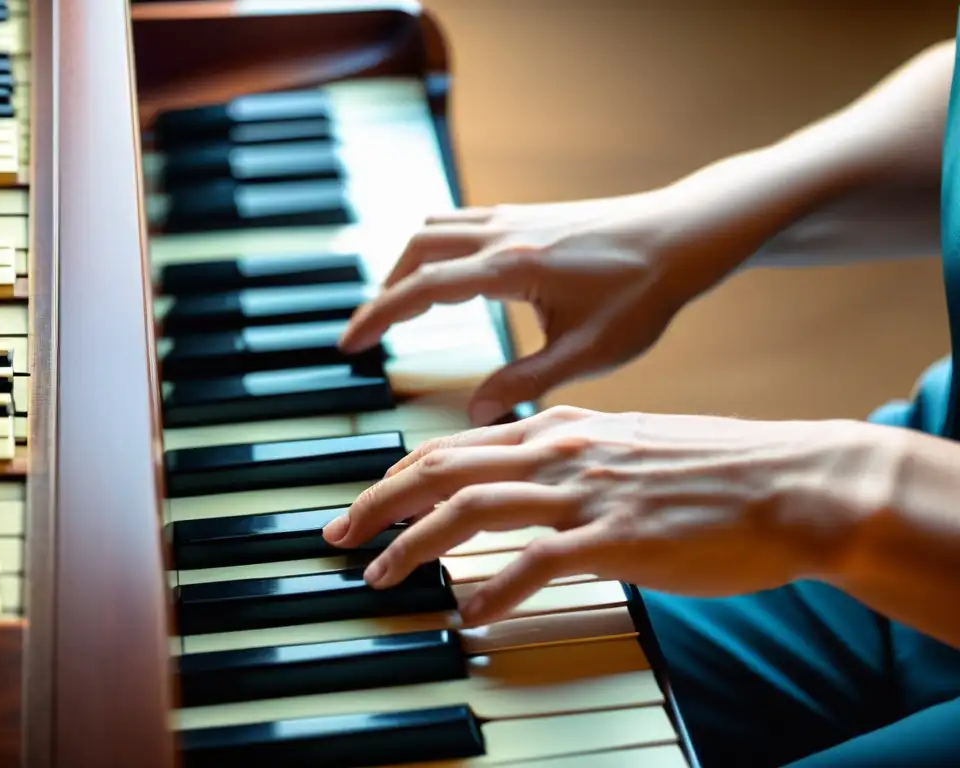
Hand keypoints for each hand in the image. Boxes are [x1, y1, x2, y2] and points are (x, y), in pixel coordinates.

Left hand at [322, 406, 872, 624]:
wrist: (791, 482)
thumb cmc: (718, 469)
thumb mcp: (632, 445)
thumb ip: (576, 460)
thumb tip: (533, 487)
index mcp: (565, 429)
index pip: (458, 446)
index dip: (401, 475)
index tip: (370, 502)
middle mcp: (564, 452)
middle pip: (444, 469)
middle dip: (380, 502)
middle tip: (339, 534)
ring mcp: (588, 493)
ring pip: (471, 510)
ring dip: (415, 546)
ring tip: (382, 577)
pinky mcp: (617, 538)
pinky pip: (534, 563)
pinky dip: (492, 590)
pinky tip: (471, 615)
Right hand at [338, 193, 712, 425]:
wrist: (682, 235)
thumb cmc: (644, 293)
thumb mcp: (588, 351)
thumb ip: (526, 382)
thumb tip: (475, 414)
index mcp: (510, 268)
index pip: (422, 289)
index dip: (377, 315)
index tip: (348, 343)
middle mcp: (502, 233)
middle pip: (416, 251)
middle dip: (385, 291)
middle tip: (370, 332)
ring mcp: (514, 217)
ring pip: (435, 229)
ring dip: (408, 265)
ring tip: (401, 306)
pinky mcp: (527, 213)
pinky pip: (461, 221)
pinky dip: (437, 247)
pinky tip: (451, 277)